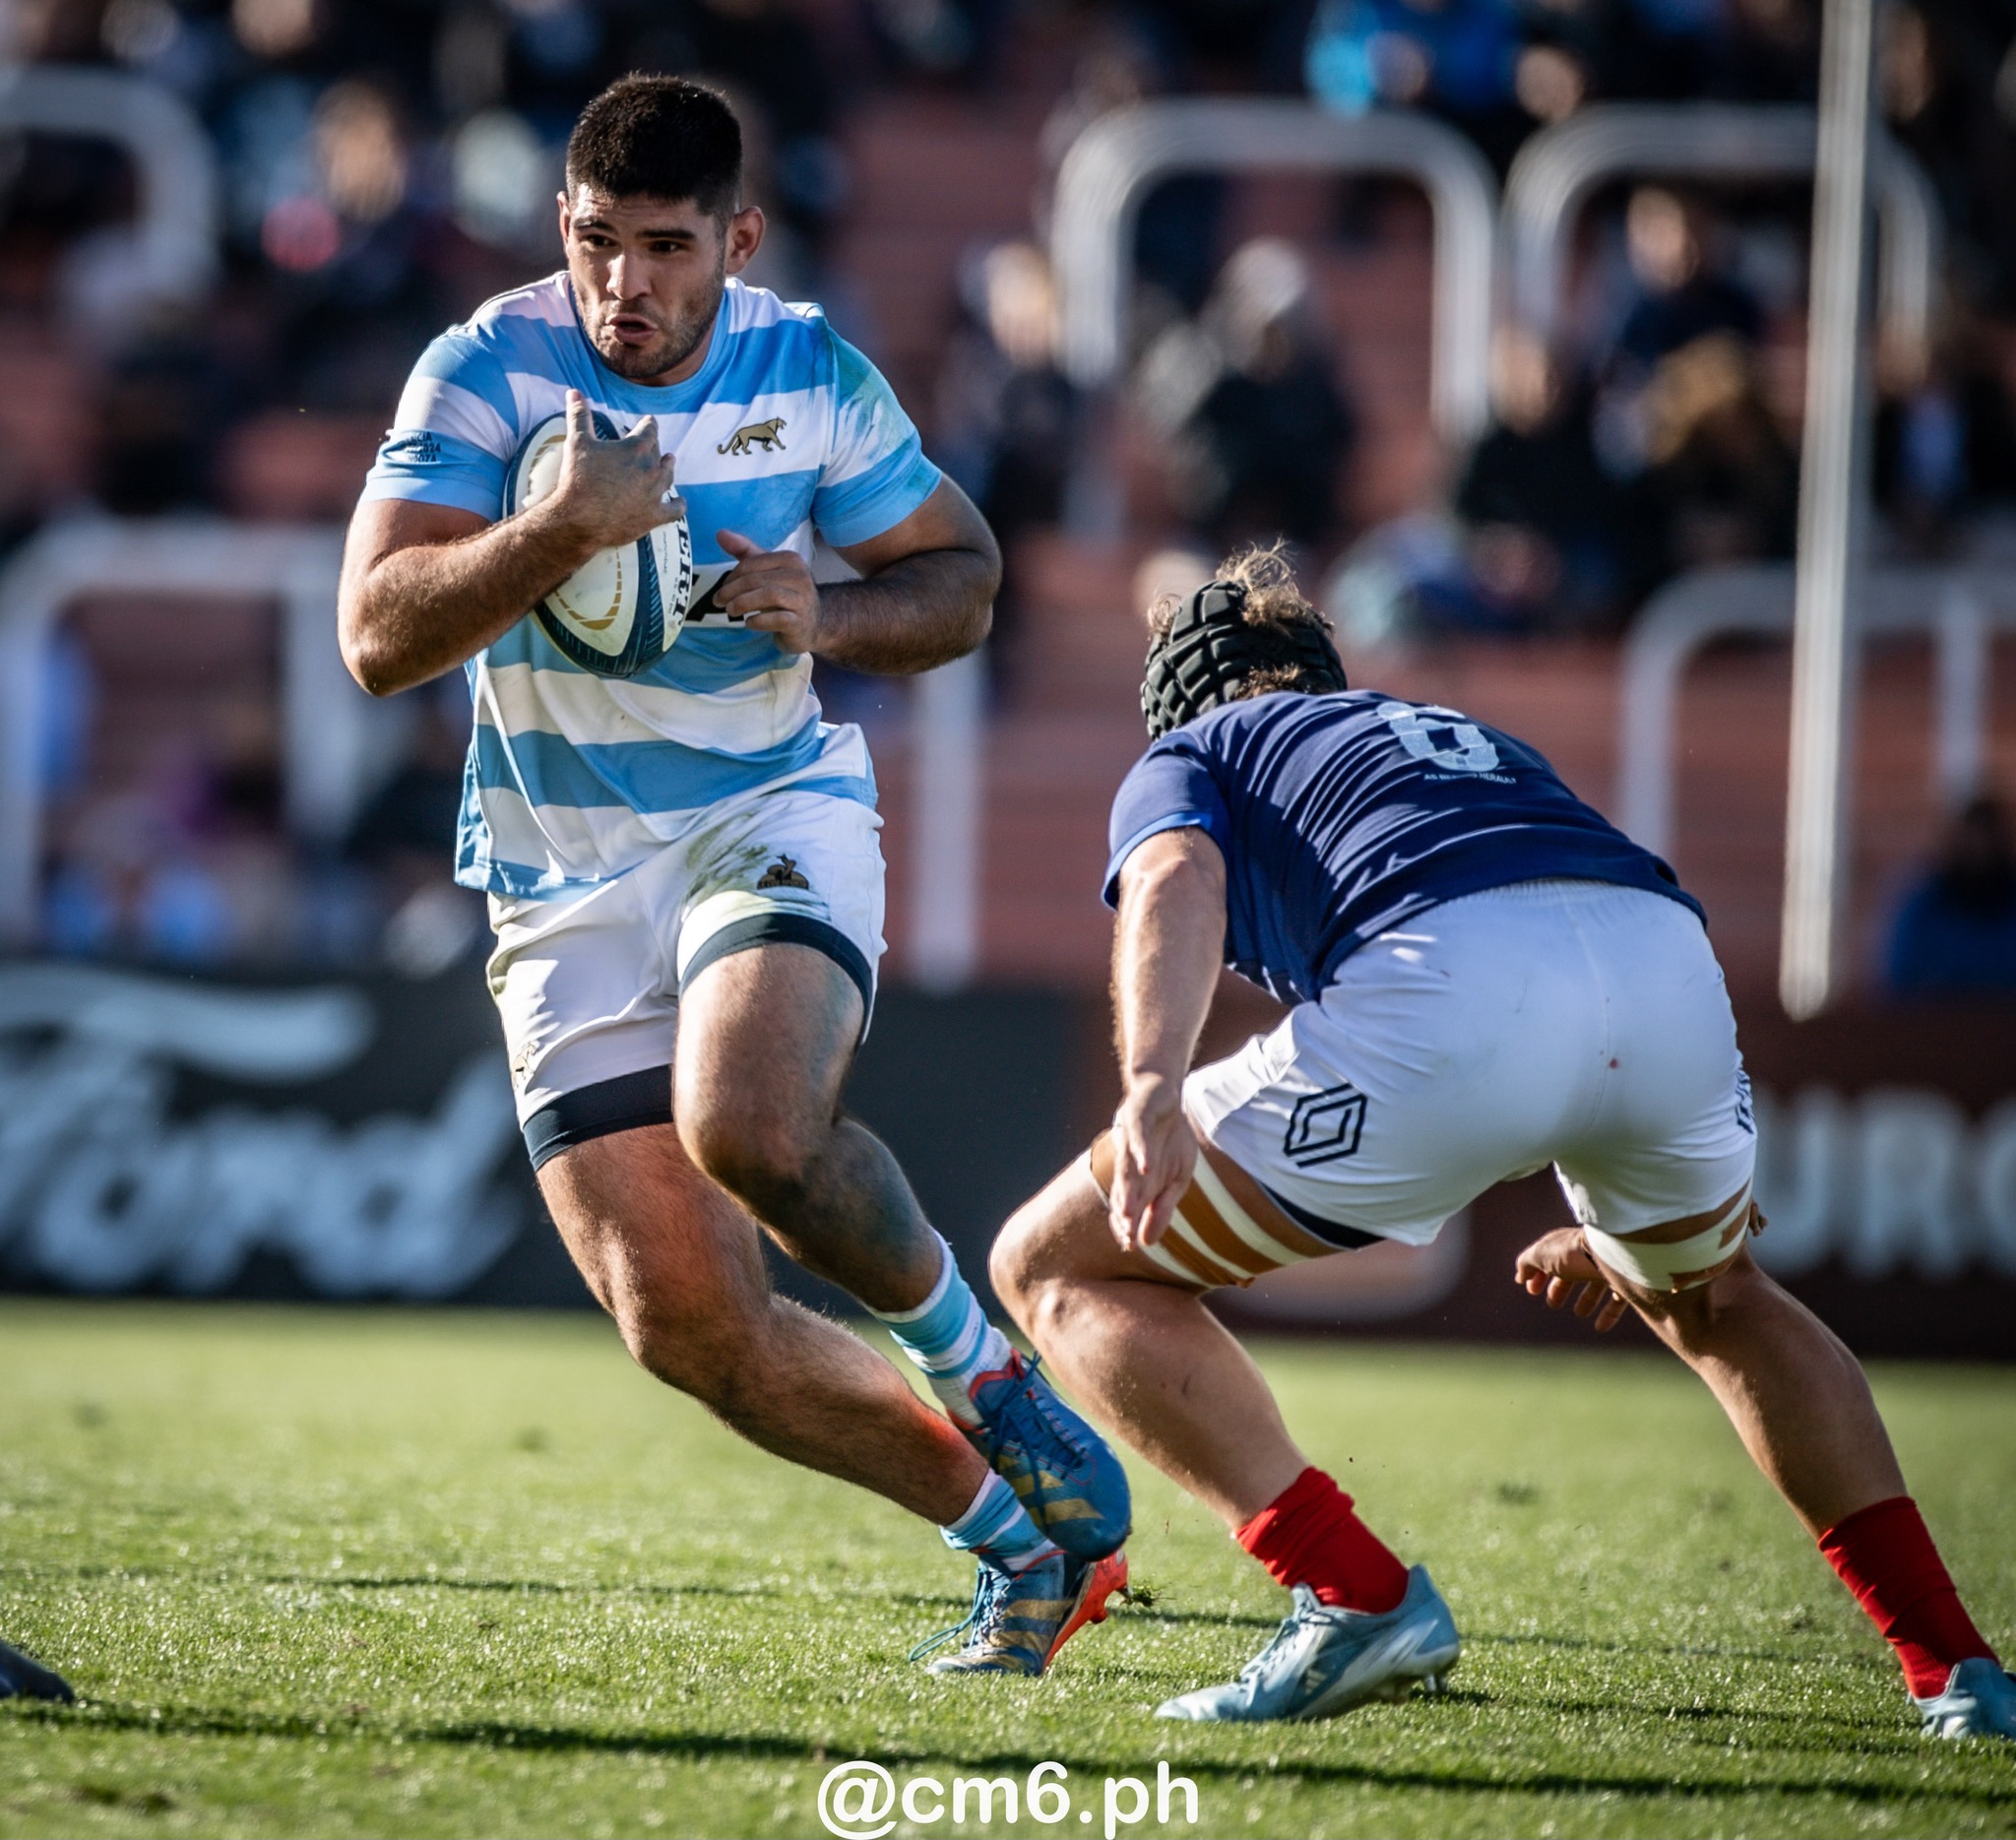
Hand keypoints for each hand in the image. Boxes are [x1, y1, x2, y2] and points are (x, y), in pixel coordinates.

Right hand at [545, 391, 680, 550]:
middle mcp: (651, 469)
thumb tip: (573, 391)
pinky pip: (675, 509)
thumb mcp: (576, 442)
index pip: (649, 429)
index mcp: (636, 448)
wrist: (579, 519)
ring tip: (668, 462)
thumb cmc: (577, 479)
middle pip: (658, 452)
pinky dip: (678, 505)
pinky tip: (680, 502)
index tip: (648, 421)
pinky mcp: (654, 516)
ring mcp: (655, 494)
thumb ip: (578, 415)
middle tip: (650, 445)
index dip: (648, 424)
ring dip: (668, 468)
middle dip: (654, 447)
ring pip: (668, 476)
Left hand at [715, 529, 821, 649]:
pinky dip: (759, 621)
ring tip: (731, 611)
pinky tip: (749, 623)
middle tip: (719, 602)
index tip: (722, 590)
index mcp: (790, 560)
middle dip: (732, 591)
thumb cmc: (785, 594)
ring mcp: (802, 599)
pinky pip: (777, 619)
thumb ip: (745, 552)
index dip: (732, 577)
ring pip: (769, 595)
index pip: (753, 564)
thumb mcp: (767, 571)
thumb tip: (720, 534)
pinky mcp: (800, 622)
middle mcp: (799, 576)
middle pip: (757, 579)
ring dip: (743, 603)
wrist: (814, 623)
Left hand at [1108, 1079, 1197, 1253]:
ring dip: (1128, 1191)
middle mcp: (1128, 1163)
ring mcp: (1129, 1140)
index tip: (1130, 1246)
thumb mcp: (1176, 1178)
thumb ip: (1163, 1208)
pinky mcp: (1136, 1117)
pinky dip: (1142, 1152)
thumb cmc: (1170, 1140)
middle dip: (1125, 1214)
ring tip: (1129, 1213)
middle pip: (1124, 1191)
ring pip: (1126, 1168)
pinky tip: (1148, 1169)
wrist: (1163, 1094)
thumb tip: (1148, 1242)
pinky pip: (1138, 1136)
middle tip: (1125, 1237)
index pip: (1126, 1206)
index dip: (1126, 1224)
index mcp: (1137, 1180)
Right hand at [1513, 1227, 1629, 1332]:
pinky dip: (1608, 1314)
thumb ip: (1527, 1264)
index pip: (1548, 1258)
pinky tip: (1600, 1328)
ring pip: (1595, 1286)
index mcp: (1565, 1245)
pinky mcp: (1625, 1283)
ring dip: (1586, 1300)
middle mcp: (1587, 1255)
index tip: (1531, 1291)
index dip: (1537, 1274)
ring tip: (1580, 1313)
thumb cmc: (1573, 1253)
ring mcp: (1607, 1268)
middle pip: (1572, 1273)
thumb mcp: (1540, 1255)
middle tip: (1552, 1304)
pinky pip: (1617, 1301)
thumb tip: (1521, 1276)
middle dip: (1560, 1288)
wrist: (1611, 1253)